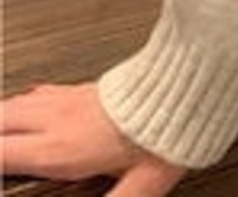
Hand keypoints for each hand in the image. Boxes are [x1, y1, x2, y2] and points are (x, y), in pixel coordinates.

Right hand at [1, 82, 188, 194]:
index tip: (0, 175)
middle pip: (0, 122)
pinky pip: (41, 92)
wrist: (188, 83)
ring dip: (1, 118)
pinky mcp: (85, 87)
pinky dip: (21, 102)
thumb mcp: (140, 186)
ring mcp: (70, 100)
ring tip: (0, 132)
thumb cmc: (166, 130)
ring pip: (15, 103)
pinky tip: (26, 106)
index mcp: (62, 149)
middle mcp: (59, 120)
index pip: (1, 154)